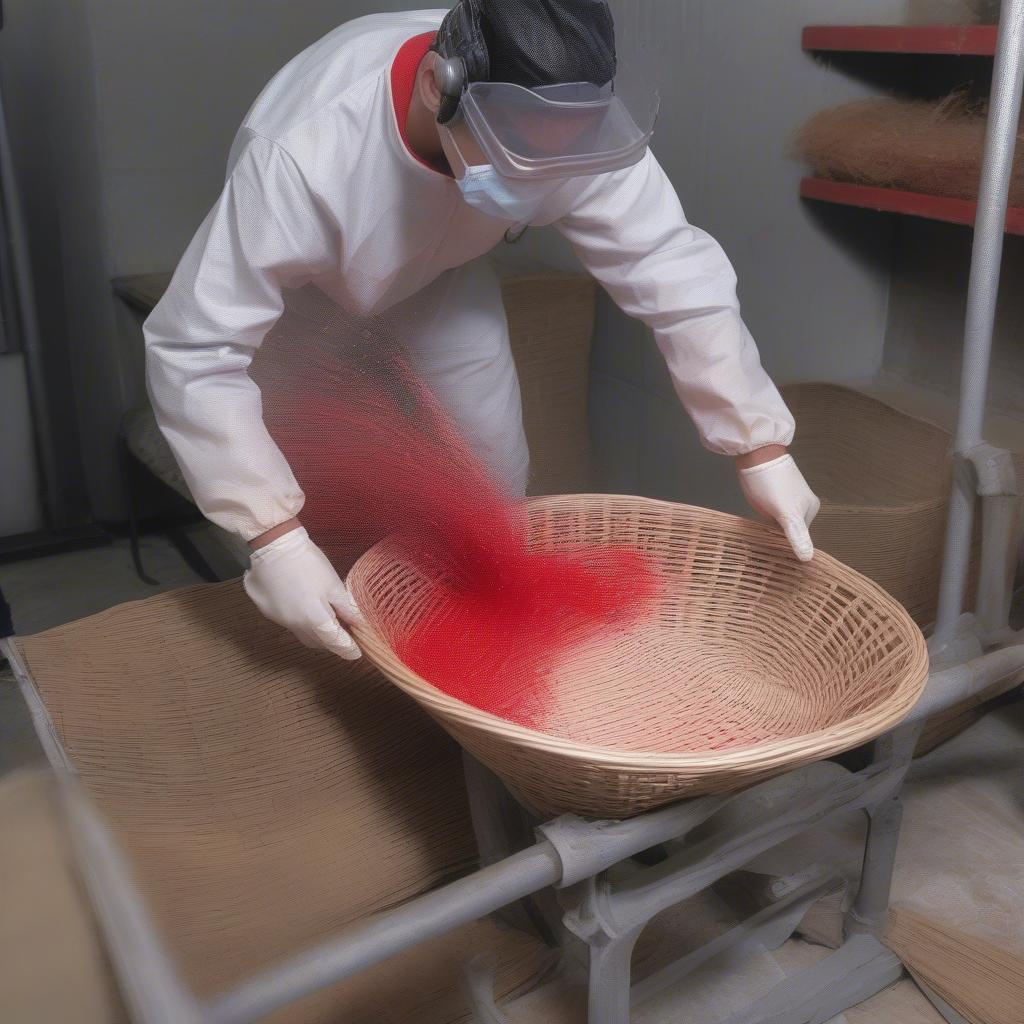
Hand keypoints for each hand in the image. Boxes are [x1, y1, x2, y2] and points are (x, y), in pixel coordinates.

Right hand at [243, 526, 362, 658]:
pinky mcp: (268, 611)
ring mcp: (279, 619)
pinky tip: (303, 604)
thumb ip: (345, 607)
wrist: (273, 546)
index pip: (334, 642)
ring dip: (315, 631)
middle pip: (317, 642)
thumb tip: (358, 623)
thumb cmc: (307, 563)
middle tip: (343, 632)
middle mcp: (295, 625)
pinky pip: (289, 622)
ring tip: (325, 618)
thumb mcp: (333, 584)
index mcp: (313, 619)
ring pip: (302, 633)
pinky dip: (300, 620)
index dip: (347, 648)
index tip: (356, 652)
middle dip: (331, 641)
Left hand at [737, 453, 820, 561]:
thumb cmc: (771, 484)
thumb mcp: (785, 513)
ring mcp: (789, 497)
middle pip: (788, 529)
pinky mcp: (776, 492)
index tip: (774, 553)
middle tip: (764, 539)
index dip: (786, 545)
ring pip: (779, 521)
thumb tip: (809, 560)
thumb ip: (796, 536)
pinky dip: (765, 518)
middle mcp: (803, 504)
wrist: (756, 453)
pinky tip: (757, 517)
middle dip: (777, 535)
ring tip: (758, 528)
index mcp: (809, 510)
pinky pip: (772, 512)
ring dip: (769, 527)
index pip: (798, 537)